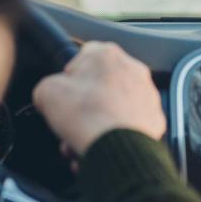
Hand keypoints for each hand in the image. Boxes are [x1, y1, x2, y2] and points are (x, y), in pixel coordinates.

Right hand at [32, 42, 165, 155]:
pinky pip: (127, 125)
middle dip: (83, 105)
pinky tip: (97, 147)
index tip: (62, 93)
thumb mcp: (46, 92)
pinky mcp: (154, 119)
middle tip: (70, 120)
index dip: (68, 77)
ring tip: (79, 141)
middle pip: (99, 85)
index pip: (83, 55)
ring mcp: (146, 94)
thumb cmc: (87, 115)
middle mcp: (132, 70)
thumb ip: (46, 87)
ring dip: (96, 122)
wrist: (116, 147)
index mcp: (107, 54)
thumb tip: (48, 96)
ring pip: (113, 107)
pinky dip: (113, 136)